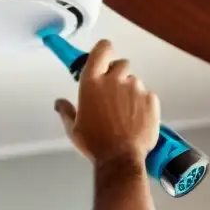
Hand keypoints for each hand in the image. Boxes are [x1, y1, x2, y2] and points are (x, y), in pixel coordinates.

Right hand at [54, 39, 159, 166]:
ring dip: (130, 91)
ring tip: (125, 113)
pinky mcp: (150, 98)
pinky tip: (136, 119)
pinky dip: (143, 103)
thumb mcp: (73, 128)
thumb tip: (59, 103)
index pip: (102, 50)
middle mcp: (114, 80)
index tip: (103, 54)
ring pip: (134, 80)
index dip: (104, 50)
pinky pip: (147, 94)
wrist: (120, 159)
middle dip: (118, 74)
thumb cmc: (96, 144)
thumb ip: (66, 111)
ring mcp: (134, 88)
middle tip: (114, 93)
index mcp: (92, 83)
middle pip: (121, 64)